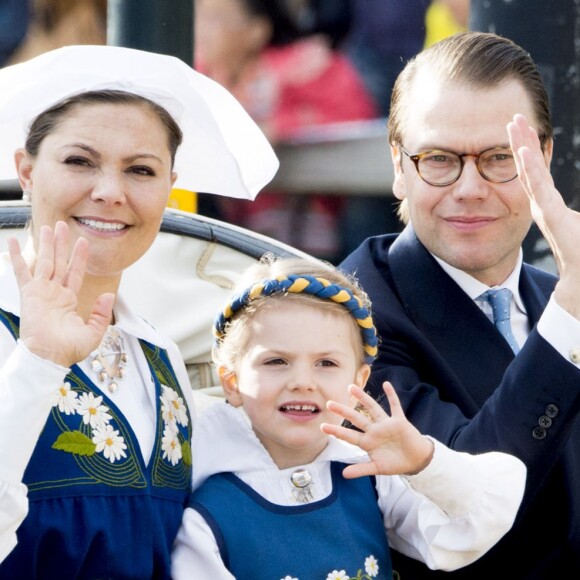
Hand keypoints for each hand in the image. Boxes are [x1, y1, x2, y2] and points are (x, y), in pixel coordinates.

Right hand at [7, 221, 113, 367]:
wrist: (50, 357)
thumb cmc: (68, 350)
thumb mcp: (94, 332)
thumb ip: (102, 313)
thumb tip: (109, 295)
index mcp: (69, 300)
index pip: (75, 273)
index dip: (79, 257)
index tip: (83, 242)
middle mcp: (55, 293)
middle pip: (59, 261)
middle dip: (61, 243)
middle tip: (62, 225)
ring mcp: (41, 291)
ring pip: (44, 261)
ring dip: (45, 244)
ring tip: (47, 226)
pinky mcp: (29, 293)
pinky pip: (21, 271)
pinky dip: (16, 256)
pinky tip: (12, 242)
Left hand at [321, 381, 433, 478]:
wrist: (416, 461)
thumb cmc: (395, 463)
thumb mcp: (377, 468)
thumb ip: (361, 469)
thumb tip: (343, 475)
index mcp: (368, 442)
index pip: (349, 435)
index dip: (336, 431)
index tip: (322, 427)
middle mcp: (374, 430)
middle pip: (356, 418)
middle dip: (343, 411)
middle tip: (329, 403)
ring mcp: (386, 424)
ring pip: (372, 408)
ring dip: (362, 398)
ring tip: (351, 387)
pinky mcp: (399, 421)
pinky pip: (395, 406)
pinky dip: (392, 395)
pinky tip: (386, 384)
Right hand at [507, 114, 579, 317]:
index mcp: (551, 205)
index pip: (538, 172)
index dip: (530, 151)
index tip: (525, 130)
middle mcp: (544, 203)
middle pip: (530, 166)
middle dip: (522, 141)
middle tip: (515, 117)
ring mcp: (545, 207)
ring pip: (530, 171)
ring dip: (521, 146)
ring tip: (514, 125)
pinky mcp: (549, 212)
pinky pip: (537, 184)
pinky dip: (527, 166)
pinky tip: (522, 149)